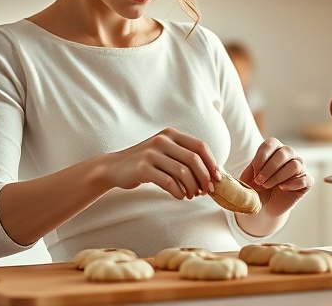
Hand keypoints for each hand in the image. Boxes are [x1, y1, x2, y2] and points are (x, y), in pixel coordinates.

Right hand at [104, 128, 219, 199]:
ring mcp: (151, 153)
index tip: (217, 179)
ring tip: (191, 195)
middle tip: (206, 191)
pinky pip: (169, 182)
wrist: (114, 167)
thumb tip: (212, 175)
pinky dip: (178, 192)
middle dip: (204, 178)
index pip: (200, 146)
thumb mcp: (165, 153)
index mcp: (171, 134)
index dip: (212, 163)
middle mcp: (162, 140)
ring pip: (183, 172)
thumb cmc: (146, 163)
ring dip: (192, 187)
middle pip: (194, 159)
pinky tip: (180, 196)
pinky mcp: (142, 168)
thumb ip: (184, 158)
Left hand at [239, 138, 312, 215]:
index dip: (262, 156)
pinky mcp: (306, 182)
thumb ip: (236, 172)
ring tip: (267, 186)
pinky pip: (306, 179)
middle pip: (285, 152)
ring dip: (279, 176)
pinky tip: (282, 188)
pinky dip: (293, 183)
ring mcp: (299, 168)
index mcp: (274, 149)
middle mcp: (288, 155)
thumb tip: (218, 171)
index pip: (271, 143)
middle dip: (269, 168)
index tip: (254, 171)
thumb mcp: (243, 179)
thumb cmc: (254, 189)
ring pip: (295, 165)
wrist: (263, 206)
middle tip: (259, 181)